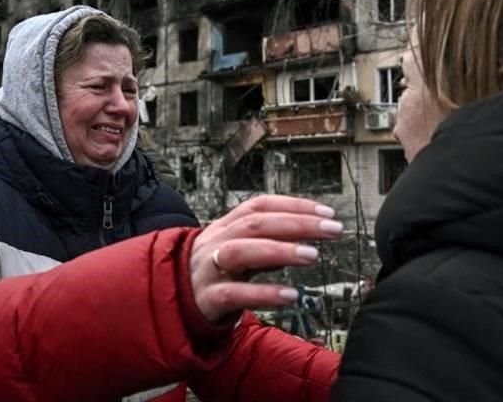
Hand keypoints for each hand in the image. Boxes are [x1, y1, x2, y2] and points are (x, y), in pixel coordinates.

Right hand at [190, 195, 343, 322]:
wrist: (171, 298)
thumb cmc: (214, 271)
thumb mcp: (239, 248)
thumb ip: (268, 238)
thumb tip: (310, 228)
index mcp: (227, 226)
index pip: (261, 205)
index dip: (294, 204)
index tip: (327, 211)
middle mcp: (217, 241)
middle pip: (256, 224)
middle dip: (297, 223)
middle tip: (332, 229)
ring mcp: (210, 269)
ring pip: (242, 252)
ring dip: (279, 251)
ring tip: (312, 255)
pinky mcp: (208, 298)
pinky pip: (234, 293)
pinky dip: (263, 293)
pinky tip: (290, 294)